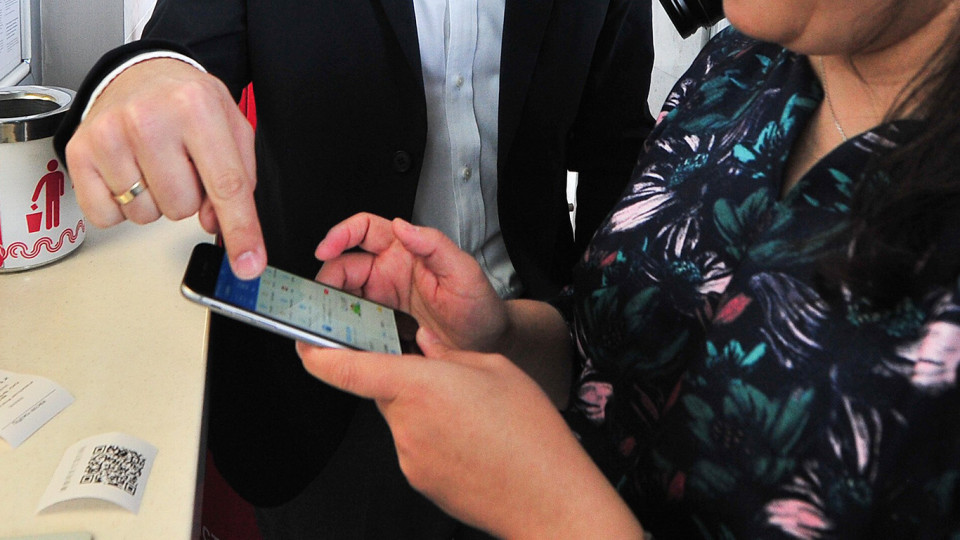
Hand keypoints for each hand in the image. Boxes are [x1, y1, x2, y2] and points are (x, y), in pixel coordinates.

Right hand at [65, 58, 265, 277]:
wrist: (139, 73)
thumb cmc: (187, 104)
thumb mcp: (232, 127)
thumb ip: (239, 178)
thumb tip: (217, 224)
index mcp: (197, 108)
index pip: (226, 185)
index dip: (240, 231)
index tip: (248, 264)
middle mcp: (150, 118)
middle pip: (182, 208)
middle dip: (189, 196)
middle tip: (181, 163)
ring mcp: (109, 135)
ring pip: (145, 215)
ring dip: (155, 200)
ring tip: (155, 164)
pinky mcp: (78, 152)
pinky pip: (106, 217)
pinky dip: (121, 206)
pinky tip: (127, 173)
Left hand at [297, 331, 643, 537]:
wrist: (547, 497)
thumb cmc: (529, 431)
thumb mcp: (494, 368)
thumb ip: (448, 354)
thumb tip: (425, 347)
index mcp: (419, 385)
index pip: (350, 369)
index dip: (318, 356)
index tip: (303, 346)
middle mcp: (406, 422)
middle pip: (386, 393)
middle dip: (410, 384)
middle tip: (455, 388)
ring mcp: (409, 456)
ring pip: (404, 421)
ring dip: (427, 414)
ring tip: (475, 422)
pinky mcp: (420, 481)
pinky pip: (416, 448)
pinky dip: (436, 441)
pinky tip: (472, 445)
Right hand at [314, 213, 508, 351]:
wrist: (487, 343)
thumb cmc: (480, 306)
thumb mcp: (464, 271)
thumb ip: (434, 244)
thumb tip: (403, 225)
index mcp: (406, 251)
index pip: (364, 229)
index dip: (341, 234)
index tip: (326, 248)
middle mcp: (390, 271)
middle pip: (344, 263)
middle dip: (328, 276)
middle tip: (322, 296)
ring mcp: (384, 298)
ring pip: (344, 292)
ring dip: (331, 302)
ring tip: (326, 315)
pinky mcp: (381, 322)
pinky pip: (354, 319)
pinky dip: (342, 324)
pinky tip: (341, 333)